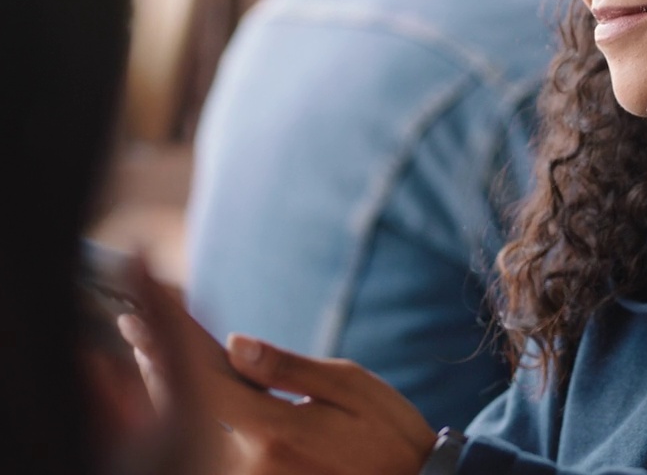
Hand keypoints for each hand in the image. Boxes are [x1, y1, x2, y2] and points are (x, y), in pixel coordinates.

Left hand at [117, 264, 435, 474]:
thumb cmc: (388, 432)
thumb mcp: (351, 386)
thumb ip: (288, 368)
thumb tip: (234, 345)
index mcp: (276, 429)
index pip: (207, 377)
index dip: (170, 342)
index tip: (141, 313)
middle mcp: (251, 462)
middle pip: (184, 407)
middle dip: (155, 361)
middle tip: (131, 324)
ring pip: (190, 431)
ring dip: (163, 389)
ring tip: (144, 352)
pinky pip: (208, 448)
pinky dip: (186, 418)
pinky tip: (177, 394)